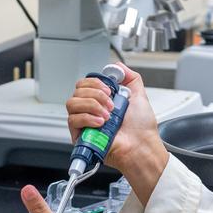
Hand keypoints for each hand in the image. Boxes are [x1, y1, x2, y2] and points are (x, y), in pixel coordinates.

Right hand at [65, 63, 168, 203]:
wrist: (141, 146)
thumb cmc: (141, 128)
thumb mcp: (138, 94)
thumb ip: (129, 76)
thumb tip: (116, 66)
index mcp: (101, 100)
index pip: (85, 83)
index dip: (95, 82)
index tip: (109, 90)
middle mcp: (91, 110)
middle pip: (77, 91)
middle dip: (95, 94)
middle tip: (110, 104)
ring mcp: (84, 122)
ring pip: (72, 103)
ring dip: (91, 105)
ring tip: (107, 115)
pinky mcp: (80, 136)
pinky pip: (73, 120)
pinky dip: (87, 118)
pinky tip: (100, 122)